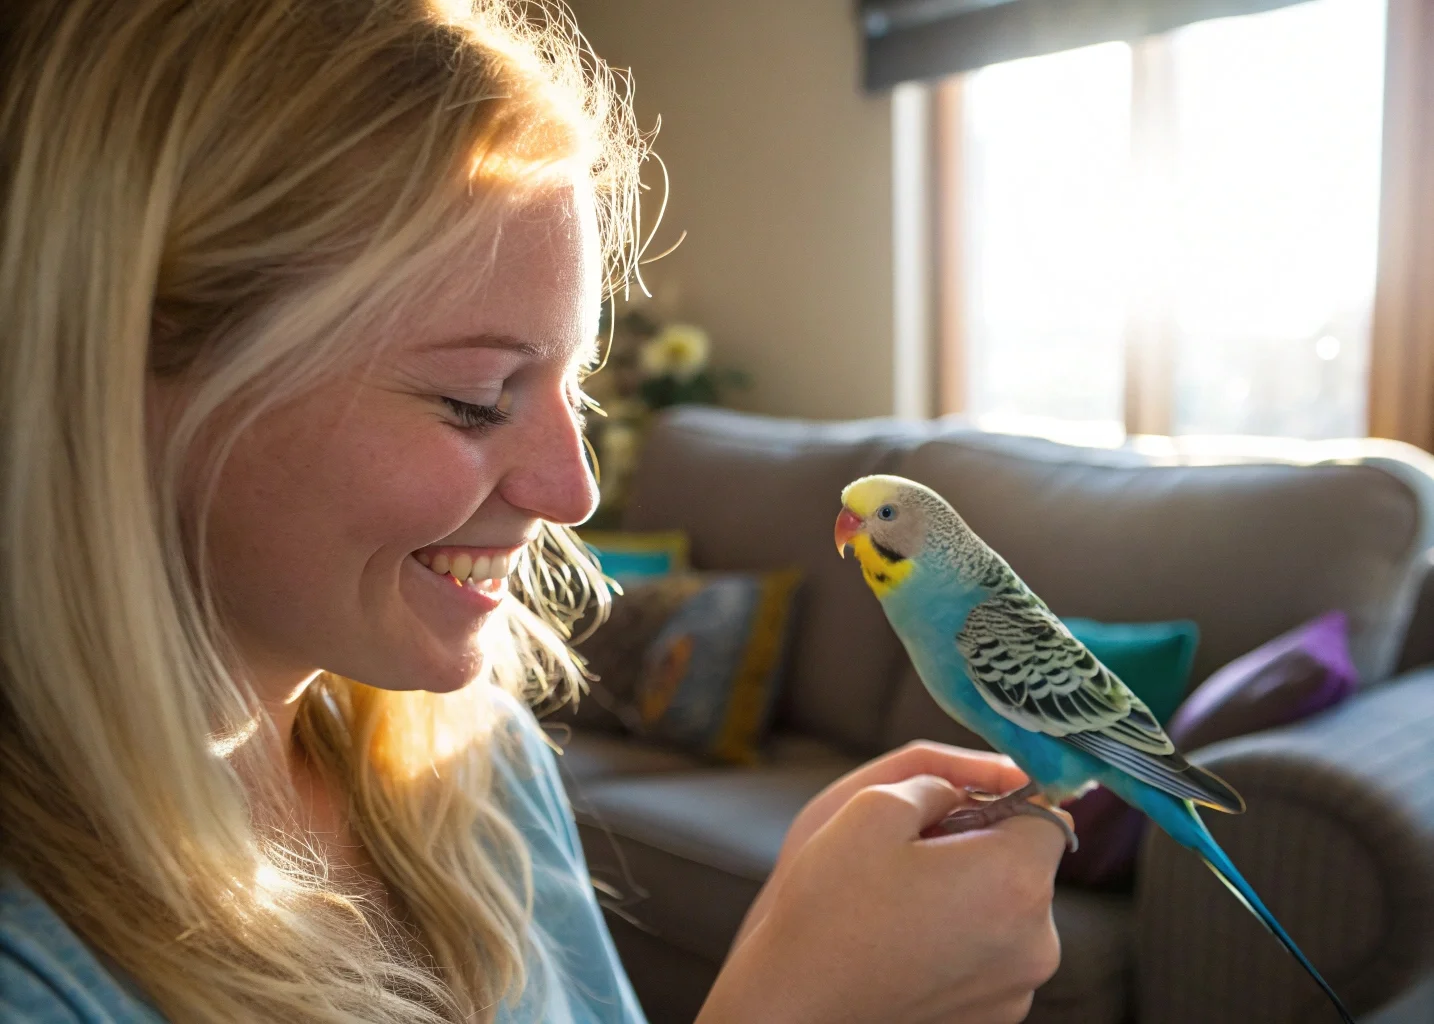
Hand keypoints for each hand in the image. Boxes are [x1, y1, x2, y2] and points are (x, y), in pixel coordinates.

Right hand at [699, 742, 1067, 1023]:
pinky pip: (994, 954)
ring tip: (907, 899)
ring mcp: (1018, 987)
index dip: (1005, 798)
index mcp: (1014, 880)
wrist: (799, 1004)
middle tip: (919, 851)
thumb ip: (941, 781)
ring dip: (974, 893)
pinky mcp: (995, 1015)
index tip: (960, 805)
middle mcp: (1035, 941)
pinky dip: (964, 938)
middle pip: (1031, 865)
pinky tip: (909, 937)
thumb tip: (969, 790)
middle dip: (986, 846)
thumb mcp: (874, 806)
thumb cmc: (831, 906)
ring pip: (1012, 911)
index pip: (1051, 812)